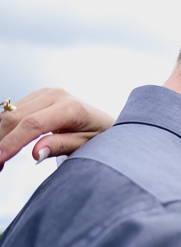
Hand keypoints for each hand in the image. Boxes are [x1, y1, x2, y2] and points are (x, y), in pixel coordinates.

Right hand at [0, 88, 114, 170]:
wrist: (104, 121)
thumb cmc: (99, 135)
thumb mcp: (86, 145)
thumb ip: (62, 146)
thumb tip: (36, 153)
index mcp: (71, 107)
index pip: (33, 124)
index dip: (12, 143)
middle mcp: (56, 95)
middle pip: (16, 118)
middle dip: (1, 141)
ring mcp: (45, 93)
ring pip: (10, 114)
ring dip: (0, 136)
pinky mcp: (37, 96)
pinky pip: (13, 112)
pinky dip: (5, 129)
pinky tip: (3, 145)